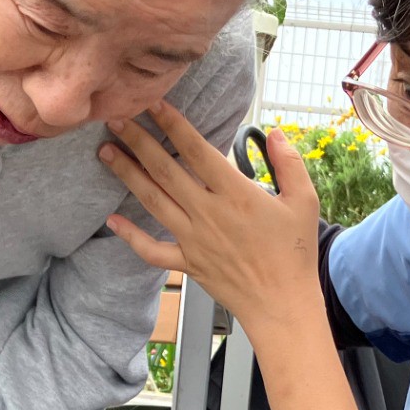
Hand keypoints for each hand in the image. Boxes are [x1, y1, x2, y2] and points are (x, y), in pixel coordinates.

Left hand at [99, 103, 322, 329]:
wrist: (282, 306)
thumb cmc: (296, 254)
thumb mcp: (304, 202)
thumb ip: (289, 163)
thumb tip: (275, 132)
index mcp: (236, 194)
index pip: (196, 150)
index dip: (172, 124)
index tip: (152, 103)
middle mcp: (208, 213)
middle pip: (165, 170)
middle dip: (138, 141)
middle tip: (114, 117)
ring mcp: (194, 239)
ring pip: (153, 201)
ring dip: (127, 175)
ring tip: (106, 152)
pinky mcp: (188, 264)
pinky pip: (152, 250)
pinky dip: (130, 236)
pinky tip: (112, 220)